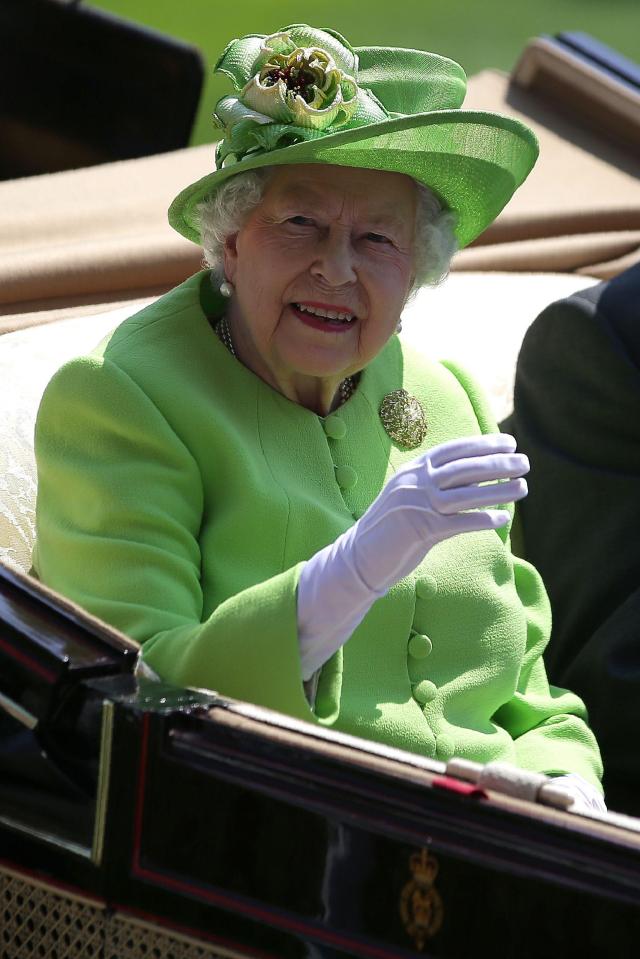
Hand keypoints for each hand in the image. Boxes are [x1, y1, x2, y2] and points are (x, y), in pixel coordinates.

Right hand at [349, 433, 527, 593]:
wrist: (359, 556)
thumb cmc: (390, 527)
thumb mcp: (409, 495)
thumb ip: (434, 483)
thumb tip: (473, 477)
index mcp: (413, 470)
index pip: (454, 450)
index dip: (483, 444)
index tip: (509, 443)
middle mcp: (415, 483)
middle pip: (464, 468)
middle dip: (498, 463)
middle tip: (524, 462)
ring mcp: (417, 506)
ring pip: (466, 494)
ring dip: (498, 490)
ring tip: (522, 487)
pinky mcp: (420, 531)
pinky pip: (459, 523)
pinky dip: (482, 519)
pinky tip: (502, 519)